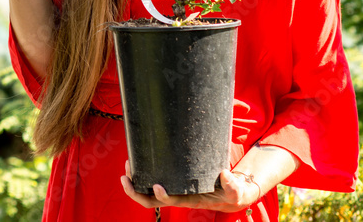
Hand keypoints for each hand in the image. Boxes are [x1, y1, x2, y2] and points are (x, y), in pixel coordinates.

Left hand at [120, 161, 261, 212]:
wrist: (231, 193)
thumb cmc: (232, 193)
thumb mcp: (237, 191)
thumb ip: (233, 186)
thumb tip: (225, 174)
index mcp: (191, 201)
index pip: (172, 201)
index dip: (162, 196)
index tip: (156, 185)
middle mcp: (178, 197)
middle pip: (151, 201)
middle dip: (135, 191)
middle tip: (125, 176)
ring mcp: (173, 191)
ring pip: (147, 192)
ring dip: (134, 182)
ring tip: (128, 165)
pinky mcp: (173, 183)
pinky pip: (152, 182)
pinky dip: (142, 175)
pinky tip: (137, 162)